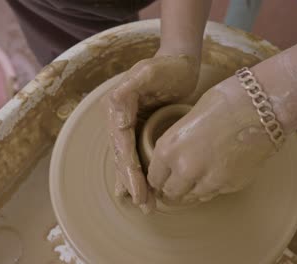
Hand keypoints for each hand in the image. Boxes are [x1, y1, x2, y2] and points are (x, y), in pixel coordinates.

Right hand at [106, 53, 199, 212]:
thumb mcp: (149, 72)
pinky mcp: (142, 128)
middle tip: (144, 206)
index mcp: (117, 107)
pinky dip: (139, 173)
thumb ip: (130, 89)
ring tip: (144, 205)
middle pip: (122, 157)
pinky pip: (137, 154)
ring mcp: (129, 124)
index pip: (121, 145)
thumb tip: (115, 117)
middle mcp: (119, 117)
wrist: (181, 60)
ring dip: (134, 183)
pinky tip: (140, 190)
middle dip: (132, 183)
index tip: (138, 192)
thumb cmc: (168, 65)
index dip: (129, 170)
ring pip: (128, 159)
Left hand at [147, 76, 278, 202]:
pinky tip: (222, 167)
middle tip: (180, 179)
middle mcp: (185, 169)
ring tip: (203, 172)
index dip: (159, 177)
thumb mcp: (190, 117)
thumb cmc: (226, 100)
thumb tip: (175, 156)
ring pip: (193, 196)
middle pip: (171, 193)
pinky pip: (215, 192)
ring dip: (194, 188)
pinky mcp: (232, 185)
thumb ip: (178, 142)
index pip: (154, 178)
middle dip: (174, 187)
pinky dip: (215, 185)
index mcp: (169, 148)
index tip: (164, 176)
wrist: (264, 104)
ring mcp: (210, 180)